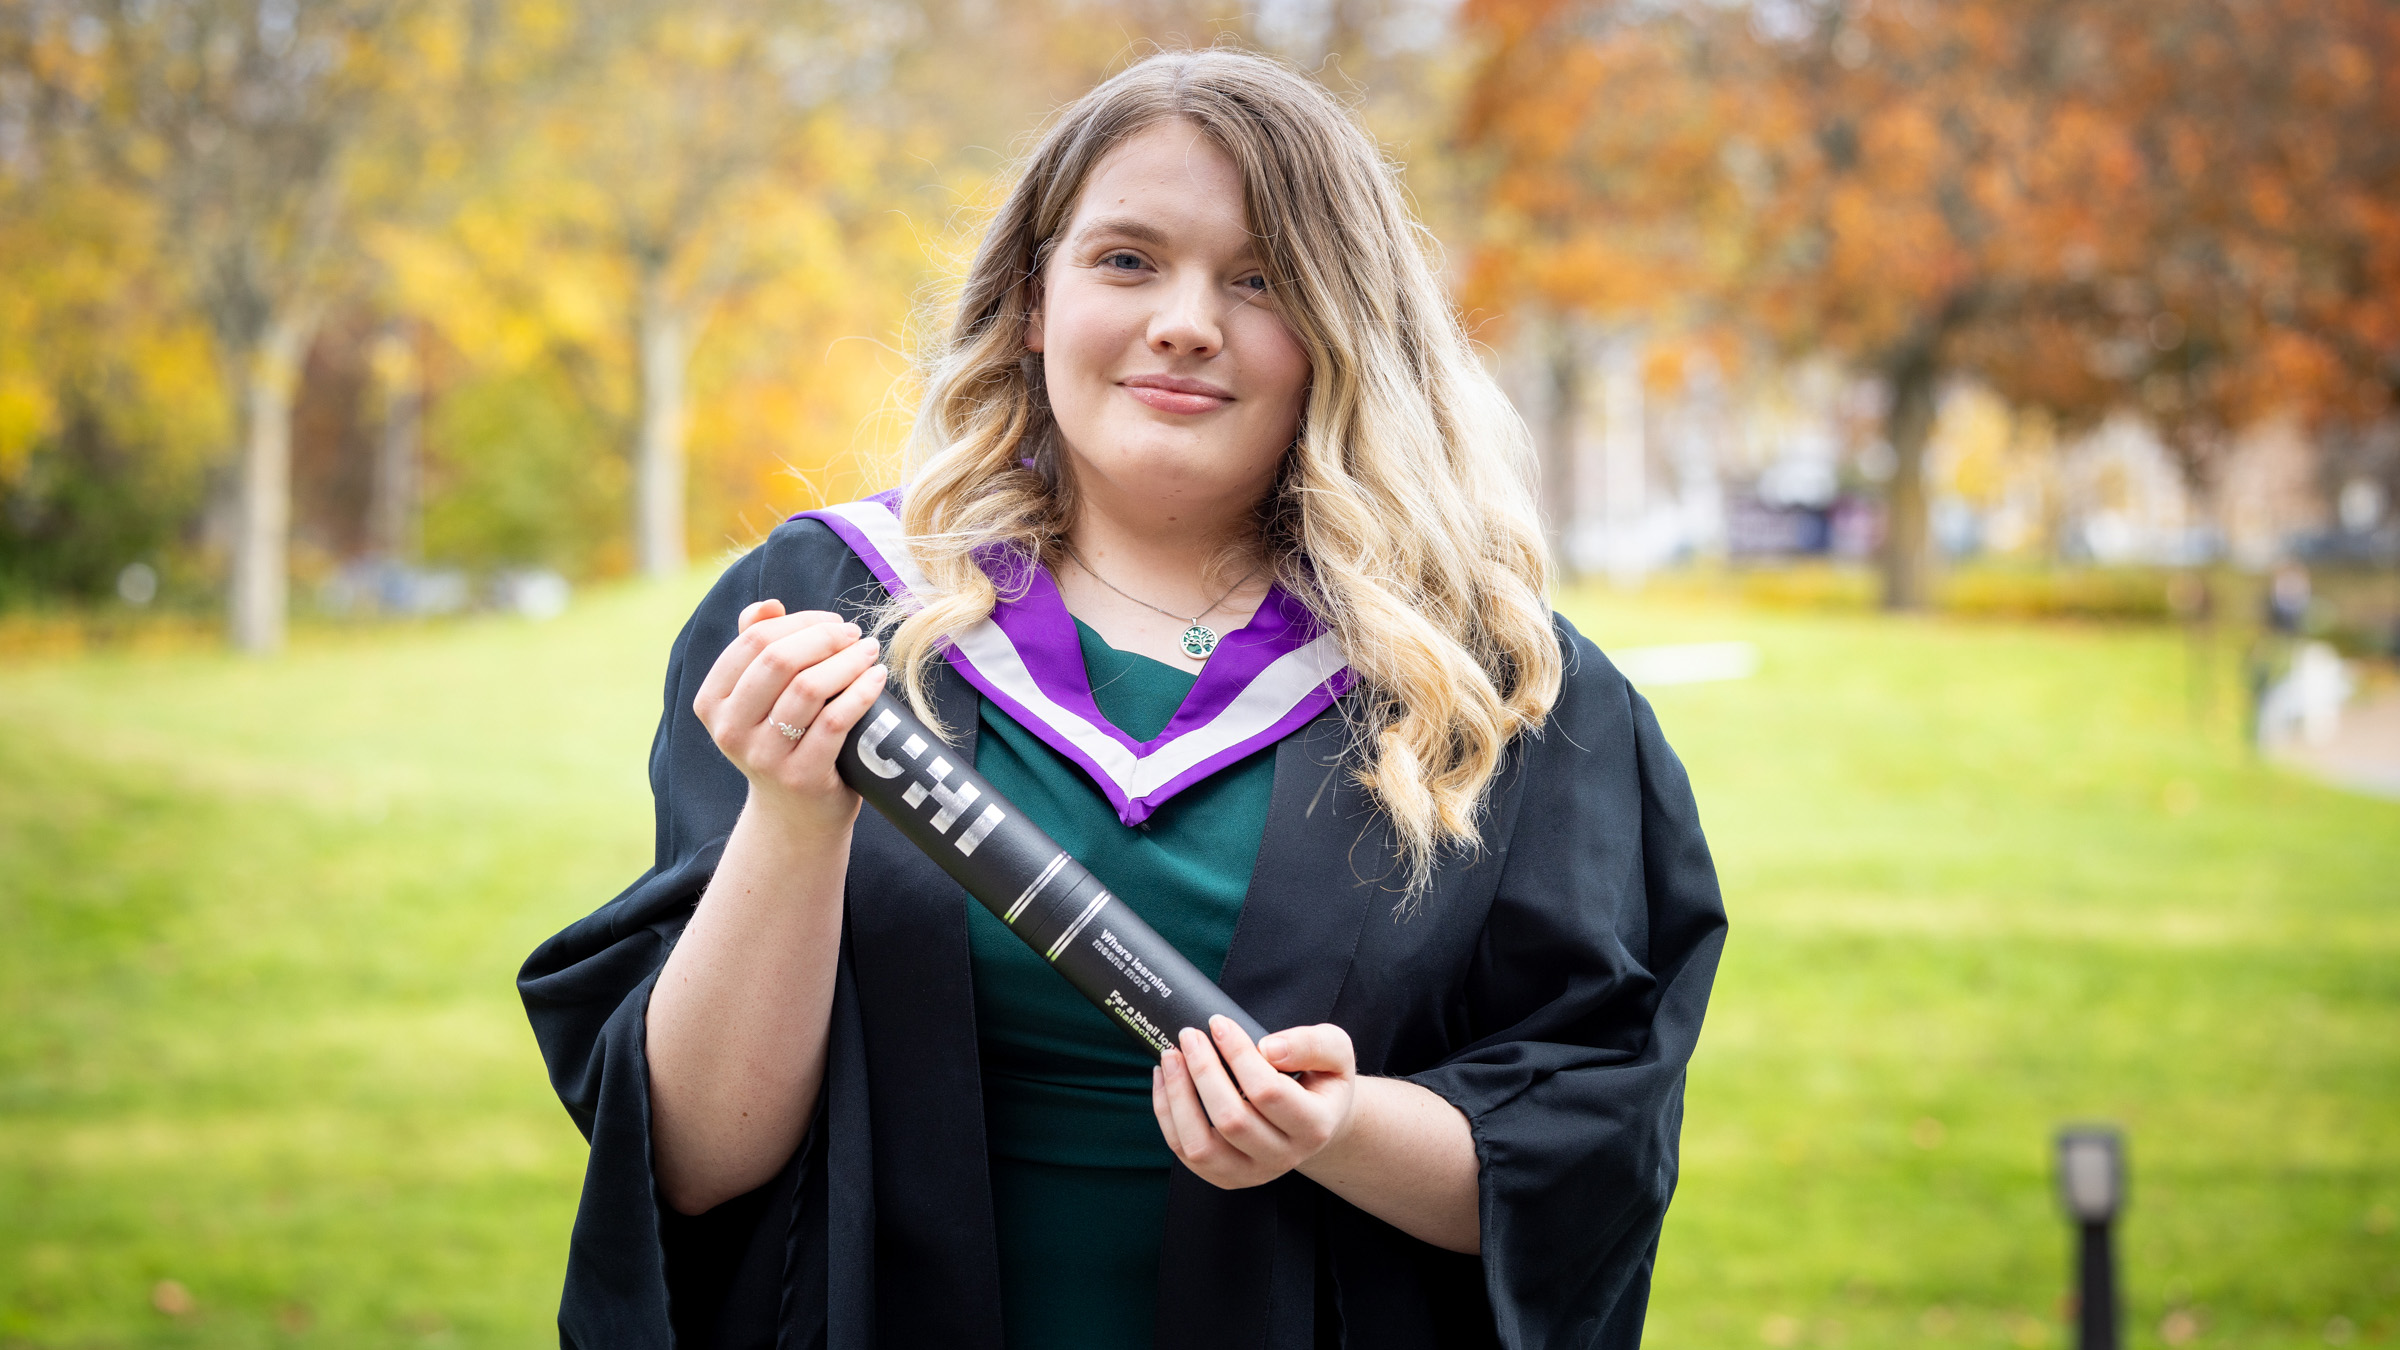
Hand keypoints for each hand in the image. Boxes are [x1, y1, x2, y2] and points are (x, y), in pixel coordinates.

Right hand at [693, 598, 888, 835]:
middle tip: (854, 635)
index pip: (753, 641)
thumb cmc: (783, 740)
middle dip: (824, 638)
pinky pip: (835, 721)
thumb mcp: (760, 698)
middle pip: (778, 661)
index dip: (798, 622)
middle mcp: (729, 730)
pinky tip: (877, 679)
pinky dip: (861, 692)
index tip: (831, 621)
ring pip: (808, 688)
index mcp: (713, 701)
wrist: (796, 814)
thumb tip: (769, 605)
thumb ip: (757, 648)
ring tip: (869, 652)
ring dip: (848, 662)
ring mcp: (763, 756)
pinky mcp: (800, 776)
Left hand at [1151, 1016, 1357, 1189]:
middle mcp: (1283, 1157)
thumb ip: (1312, 1045)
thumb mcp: (1336, 1053)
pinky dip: (1167, 1114)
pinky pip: (1184, 1151)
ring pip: (1200, 1146)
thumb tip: (1268, 1049)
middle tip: (1189, 1034)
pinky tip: (1164, 1079)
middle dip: (1203, 1071)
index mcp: (1314, 1126)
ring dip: (1178, 1096)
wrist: (1317, 1121)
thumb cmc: (1321, 1081)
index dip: (1237, 1054)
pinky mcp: (1224, 1175)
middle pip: (1231, 1120)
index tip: (1218, 1023)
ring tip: (1170, 1056)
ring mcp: (1251, 1172)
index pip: (1267, 1091)